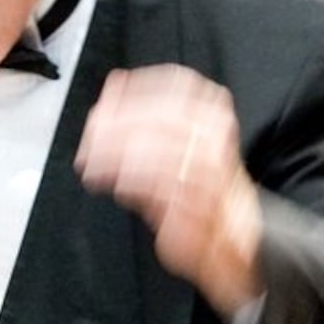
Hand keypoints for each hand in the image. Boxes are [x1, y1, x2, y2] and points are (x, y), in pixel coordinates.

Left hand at [75, 66, 263, 316]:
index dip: (136, 89)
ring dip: (114, 154)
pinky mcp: (201, 199)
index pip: (176, 83)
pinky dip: (126, 180)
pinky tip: (109, 182)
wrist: (232, 240)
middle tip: (91, 136)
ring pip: (155, 146)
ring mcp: (213, 167)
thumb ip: (144, 116)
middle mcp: (217, 135)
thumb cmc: (200, 191)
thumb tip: (112, 88)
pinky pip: (157, 182)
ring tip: (92, 163)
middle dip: (117, 125)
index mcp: (214, 112)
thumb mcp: (171, 145)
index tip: (107, 100)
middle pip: (160, 114)